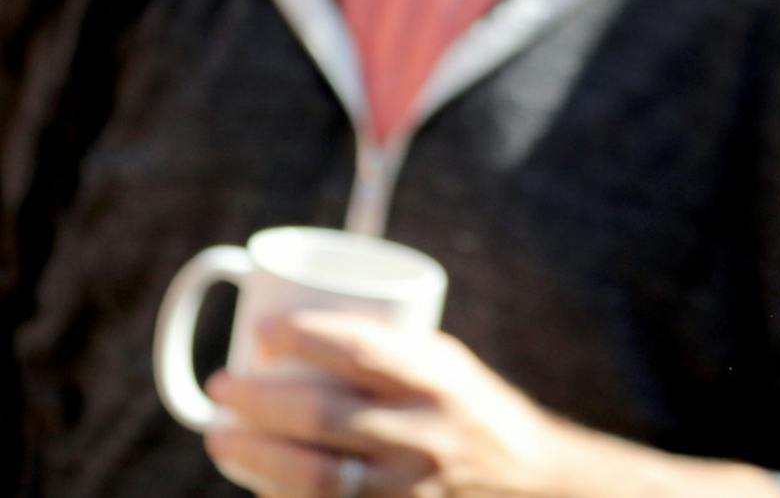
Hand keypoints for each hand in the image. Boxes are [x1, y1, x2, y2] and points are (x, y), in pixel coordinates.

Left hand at [206, 314, 563, 497]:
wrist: (527, 477)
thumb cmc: (467, 406)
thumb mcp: (443, 363)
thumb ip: (383, 351)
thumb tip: (289, 333)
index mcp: (437, 378)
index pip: (363, 350)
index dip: (305, 336)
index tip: (261, 331)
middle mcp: (425, 433)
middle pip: (324, 416)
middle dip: (258, 401)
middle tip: (222, 386)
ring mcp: (410, 488)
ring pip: (316, 476)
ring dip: (255, 456)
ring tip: (221, 437)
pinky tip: (256, 485)